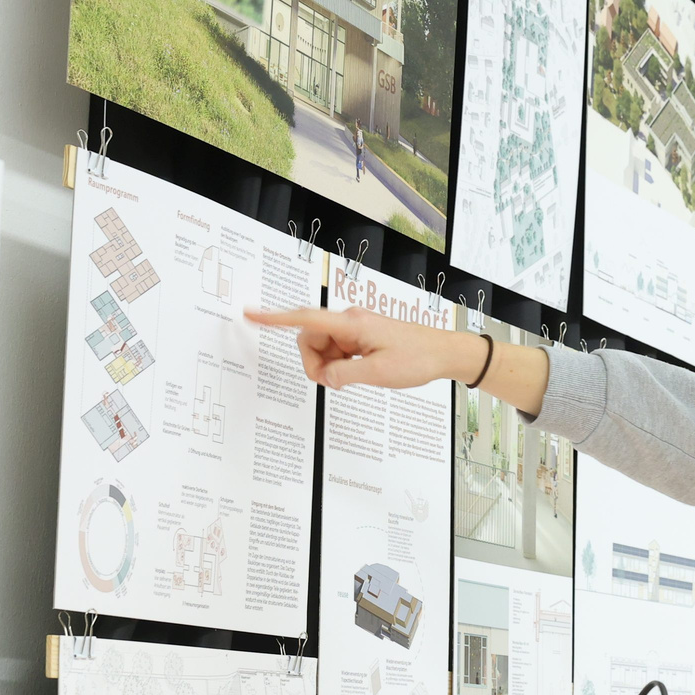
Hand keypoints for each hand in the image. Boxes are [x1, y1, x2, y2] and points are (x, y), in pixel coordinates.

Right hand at [245, 305, 504, 396]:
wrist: (444, 352)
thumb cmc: (417, 358)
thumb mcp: (377, 373)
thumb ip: (343, 374)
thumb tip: (324, 375)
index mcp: (351, 323)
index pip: (305, 319)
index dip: (275, 318)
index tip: (251, 314)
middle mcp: (350, 321)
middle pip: (310, 340)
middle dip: (316, 363)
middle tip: (338, 380)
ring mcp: (355, 329)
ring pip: (323, 348)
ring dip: (331, 366)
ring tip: (356, 376)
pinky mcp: (361, 337)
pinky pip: (338, 351)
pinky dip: (341, 364)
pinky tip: (360, 371)